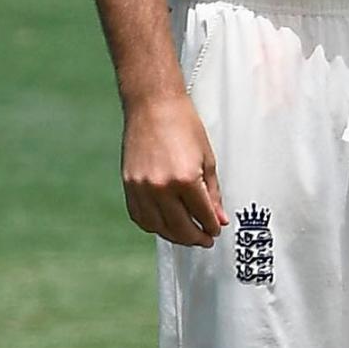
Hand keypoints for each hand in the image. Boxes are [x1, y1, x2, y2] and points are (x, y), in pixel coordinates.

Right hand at [122, 89, 225, 245]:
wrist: (153, 107)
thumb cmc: (184, 127)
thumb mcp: (207, 159)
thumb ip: (213, 193)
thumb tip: (220, 219)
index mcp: (185, 179)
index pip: (201, 214)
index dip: (211, 226)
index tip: (217, 230)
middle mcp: (160, 188)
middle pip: (179, 226)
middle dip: (195, 237)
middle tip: (206, 240)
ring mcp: (141, 189)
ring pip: (158, 227)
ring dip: (174, 236)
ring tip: (188, 235)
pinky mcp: (128, 186)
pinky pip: (140, 217)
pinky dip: (154, 226)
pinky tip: (166, 226)